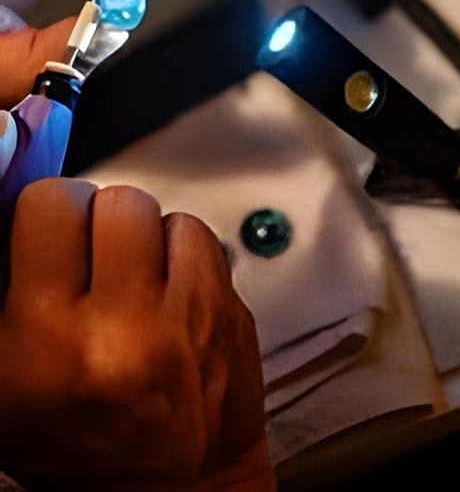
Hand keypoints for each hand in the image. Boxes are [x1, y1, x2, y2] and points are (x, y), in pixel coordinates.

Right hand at [0, 179, 274, 490]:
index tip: (55, 224)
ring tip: (138, 277)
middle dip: (105, 218)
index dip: (52, 210)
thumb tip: (28, 220)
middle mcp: (122, 328)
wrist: (165, 491)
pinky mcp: (232, 318)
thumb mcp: (8, 377)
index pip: (50, 206)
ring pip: (172, 218)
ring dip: (153, 238)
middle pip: (121, 201)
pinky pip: (209, 246)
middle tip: (98, 251)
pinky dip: (191, 257)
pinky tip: (174, 290)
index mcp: (44, 340)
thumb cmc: (80, 444)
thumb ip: (15, 290)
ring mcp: (187, 321)